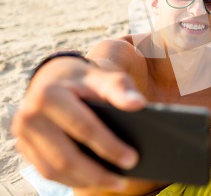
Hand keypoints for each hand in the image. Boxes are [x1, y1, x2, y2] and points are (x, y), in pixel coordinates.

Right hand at [11, 57, 145, 190]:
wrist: (55, 78)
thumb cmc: (84, 80)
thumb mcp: (102, 78)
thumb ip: (120, 89)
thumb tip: (138, 104)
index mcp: (48, 95)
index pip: (83, 127)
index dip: (109, 145)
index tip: (132, 159)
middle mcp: (29, 116)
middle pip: (66, 155)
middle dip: (97, 172)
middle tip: (124, 180)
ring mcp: (22, 134)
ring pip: (54, 169)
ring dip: (85, 180)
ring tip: (115, 182)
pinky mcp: (24, 147)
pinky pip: (47, 171)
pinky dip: (72, 179)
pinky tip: (95, 180)